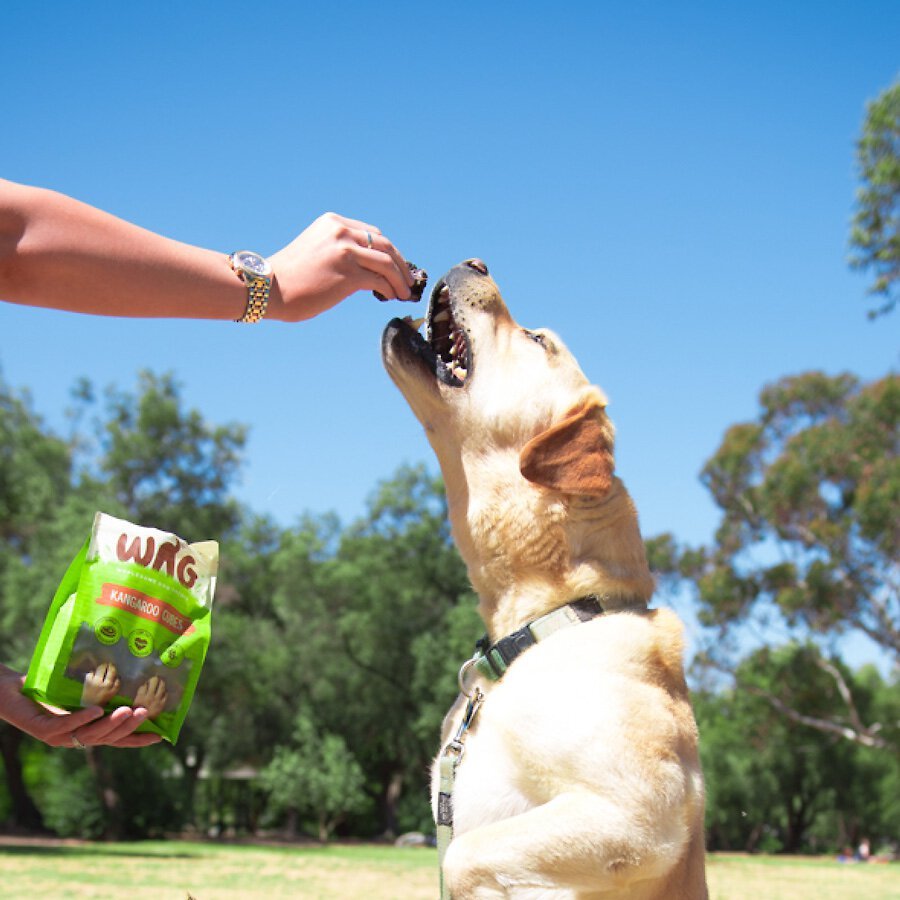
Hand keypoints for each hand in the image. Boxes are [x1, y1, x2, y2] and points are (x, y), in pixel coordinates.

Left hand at [0, 665, 161, 748]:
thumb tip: (130, 670)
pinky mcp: (41, 729)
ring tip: (129, 710)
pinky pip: (65, 726)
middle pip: (106, 739)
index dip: (136, 739)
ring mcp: (57, 736)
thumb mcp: (77, 689)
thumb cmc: (45, 689)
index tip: (159, 735)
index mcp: (85, 731)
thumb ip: (98, 689)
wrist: (8, 692)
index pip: (115, 739)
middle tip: (147, 713)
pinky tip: (96, 710)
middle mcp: (73, 738)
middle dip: (128, 728)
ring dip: (110, 725)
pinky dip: (82, 719)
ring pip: (89, 735)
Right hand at [267, 212, 414, 320]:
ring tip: (404, 291)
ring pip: (387, 263)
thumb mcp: (316, 250)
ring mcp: (346, 251)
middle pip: (385, 245)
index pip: (372, 234)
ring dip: (400, 279)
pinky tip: (391, 296)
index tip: (396, 266)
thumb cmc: (290, 277)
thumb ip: (340, 251)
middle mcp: (341, 232)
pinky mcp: (348, 274)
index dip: (389, 251)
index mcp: (333, 223)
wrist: (268, 288)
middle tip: (408, 279)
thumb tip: (367, 271)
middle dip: (401, 264)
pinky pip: (380, 281)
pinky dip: (390, 289)